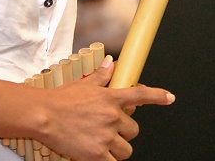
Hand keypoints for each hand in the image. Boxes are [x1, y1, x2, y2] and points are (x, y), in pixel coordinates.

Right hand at [38, 57, 174, 160]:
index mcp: (110, 97)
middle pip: (133, 129)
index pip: (140, 95)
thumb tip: (111, 64)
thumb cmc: (61, 100)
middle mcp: (112, 116)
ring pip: (126, 148)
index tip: (169, 98)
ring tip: (102, 142)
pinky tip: (99, 154)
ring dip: (118, 147)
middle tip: (109, 128)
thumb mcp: (84, 84)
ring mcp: (106, 136)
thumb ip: (102, 76)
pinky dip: (109, 160)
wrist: (45, 115)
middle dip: (124, 130)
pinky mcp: (98, 154)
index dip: (157, 96)